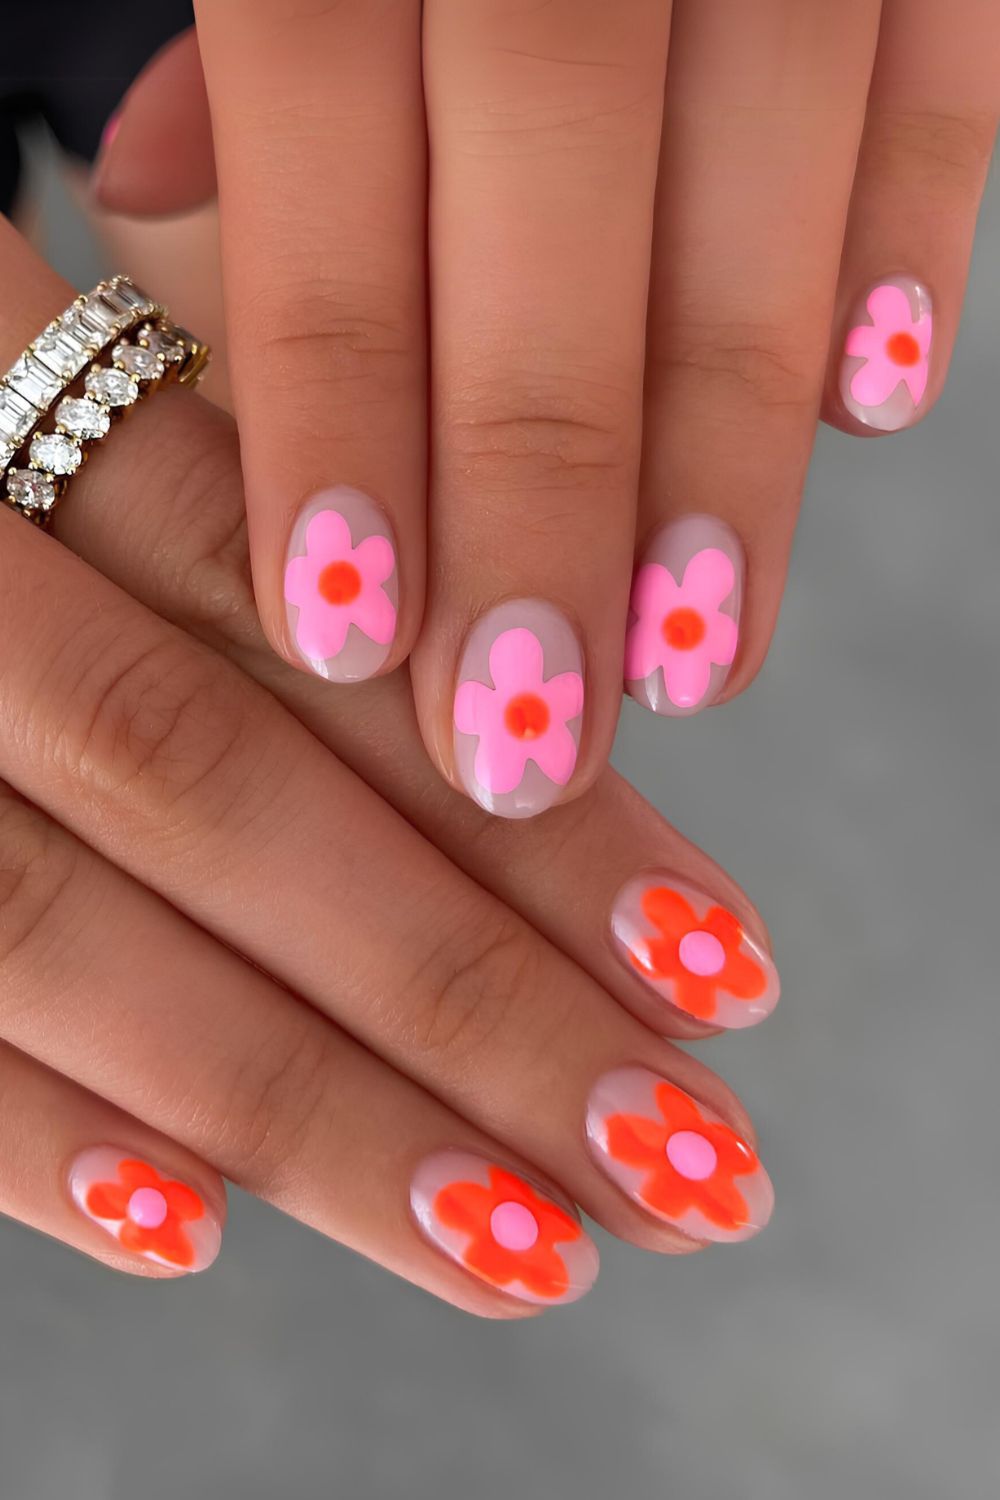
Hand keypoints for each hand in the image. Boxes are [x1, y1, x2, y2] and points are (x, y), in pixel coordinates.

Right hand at [0, 222, 777, 1311]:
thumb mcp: (87, 406)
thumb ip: (258, 514)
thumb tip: (525, 725)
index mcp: (24, 404)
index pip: (328, 640)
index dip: (524, 815)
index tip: (719, 969)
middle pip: (217, 795)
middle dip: (466, 1000)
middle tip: (680, 1164)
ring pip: (56, 925)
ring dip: (304, 1111)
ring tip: (520, 1245)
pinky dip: (26, 1132)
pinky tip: (194, 1228)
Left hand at [94, 0, 999, 818]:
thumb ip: (217, 54)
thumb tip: (167, 217)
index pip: (327, 94)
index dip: (340, 381)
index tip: (351, 629)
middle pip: (563, 138)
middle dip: (550, 468)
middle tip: (528, 723)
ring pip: (774, 113)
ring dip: (735, 421)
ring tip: (699, 654)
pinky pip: (944, 44)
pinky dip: (920, 217)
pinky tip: (879, 406)